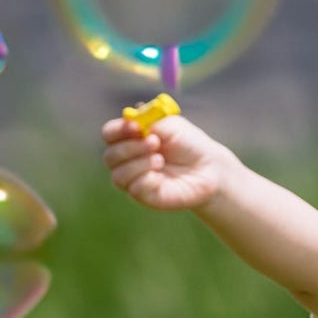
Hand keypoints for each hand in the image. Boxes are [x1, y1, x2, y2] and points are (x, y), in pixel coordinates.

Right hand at [101, 113, 226, 211]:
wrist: (208, 167)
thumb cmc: (188, 143)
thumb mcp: (171, 125)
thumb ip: (150, 120)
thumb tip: (131, 120)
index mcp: (130, 138)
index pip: (109, 134)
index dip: (118, 130)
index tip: (135, 127)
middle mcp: (127, 160)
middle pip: (110, 156)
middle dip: (130, 148)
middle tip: (155, 142)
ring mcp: (134, 180)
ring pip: (118, 176)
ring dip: (139, 164)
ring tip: (160, 159)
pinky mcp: (145, 197)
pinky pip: (134, 190)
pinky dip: (146, 180)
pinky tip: (161, 175)